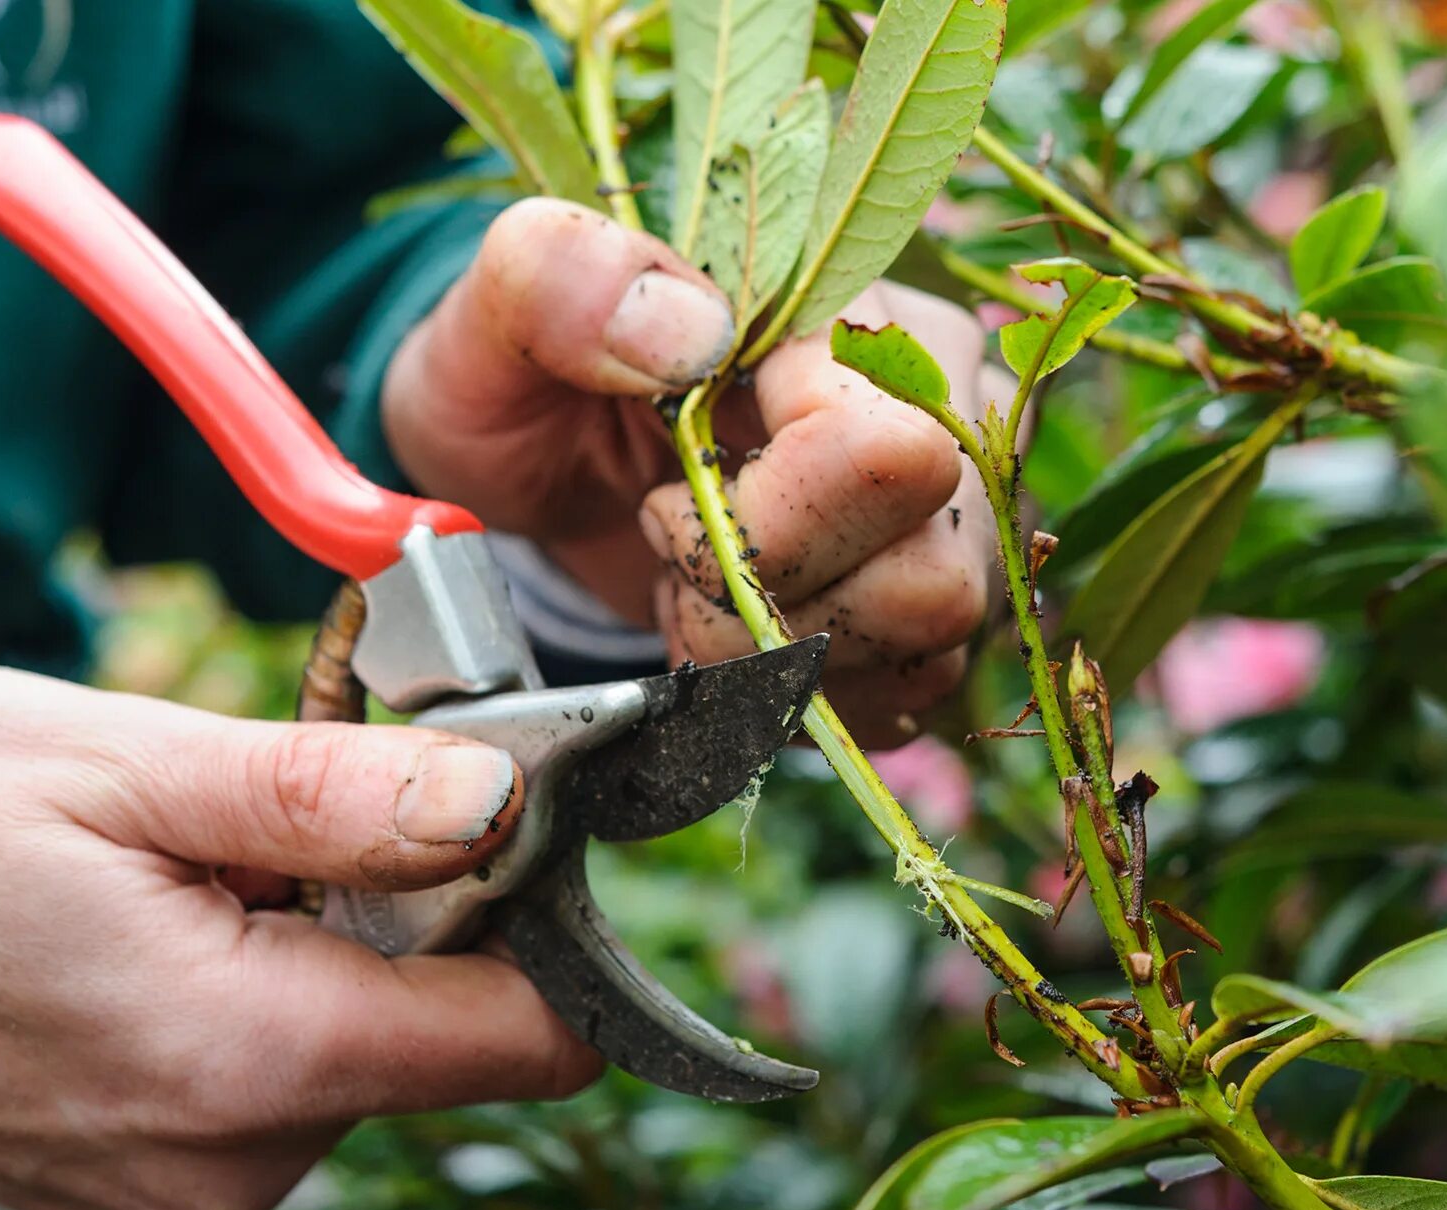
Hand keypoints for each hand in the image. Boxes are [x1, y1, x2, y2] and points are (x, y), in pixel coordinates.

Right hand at [0, 662, 598, 1209]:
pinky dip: (261, 975)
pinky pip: (274, 1071)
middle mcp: (231, 1163)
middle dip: (417, 892)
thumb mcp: (101, 761)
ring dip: (324, 926)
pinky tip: (161, 901)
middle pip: (445, 1028)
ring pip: (358, 1042)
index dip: (552, 905)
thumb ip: (324, 796)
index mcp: (241, 1060)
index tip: (512, 799)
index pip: (528, 1034)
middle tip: (306, 773)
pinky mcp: (143, 1177)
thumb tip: (498, 796)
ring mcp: (182, 1187)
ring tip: (195, 837)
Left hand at [383, 199, 997, 746]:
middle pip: (928, 575)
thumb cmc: (521, 380)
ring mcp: (951, 508)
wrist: (533, 461)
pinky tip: (734, 635)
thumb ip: (562, 280)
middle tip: (675, 564)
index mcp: (850, 312)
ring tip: (697, 596)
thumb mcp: (494, 312)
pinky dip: (798, 692)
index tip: (660, 502)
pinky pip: (909, 691)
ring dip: (780, 657)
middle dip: (766, 608)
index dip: (758, 523)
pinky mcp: (930, 597)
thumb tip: (693, 331)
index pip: (881, 457)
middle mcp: (938, 402)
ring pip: (928, 639)